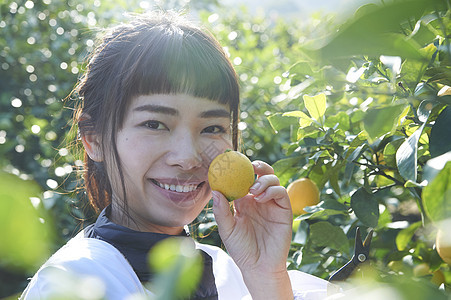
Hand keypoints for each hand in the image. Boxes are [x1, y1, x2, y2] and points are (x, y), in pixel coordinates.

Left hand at [212, 160, 292, 298]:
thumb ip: (221, 211)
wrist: (259, 267)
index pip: (242, 179)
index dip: (238, 168)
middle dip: (257, 165)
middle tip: (249, 166)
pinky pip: (281, 192)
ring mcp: (271, 204)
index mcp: (243, 201)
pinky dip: (272, 189)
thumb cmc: (241, 249)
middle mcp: (258, 199)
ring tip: (254, 190)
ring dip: (263, 179)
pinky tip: (262, 197)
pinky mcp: (283, 210)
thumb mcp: (227, 230)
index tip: (230, 160)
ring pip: (272, 179)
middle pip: (260, 174)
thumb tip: (215, 191)